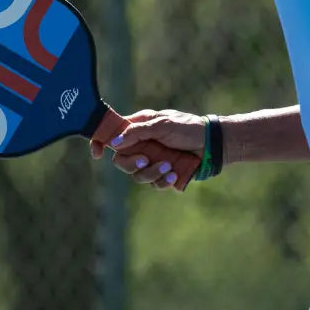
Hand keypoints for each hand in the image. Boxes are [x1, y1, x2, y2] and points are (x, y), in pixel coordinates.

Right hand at [89, 107, 203, 192]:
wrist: (213, 144)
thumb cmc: (187, 127)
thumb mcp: (162, 124)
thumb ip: (137, 132)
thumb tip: (114, 143)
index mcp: (137, 129)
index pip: (112, 135)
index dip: (100, 143)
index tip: (96, 153)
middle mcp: (142, 146)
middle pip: (121, 161)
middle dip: (132, 164)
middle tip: (145, 160)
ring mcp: (152, 161)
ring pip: (138, 176)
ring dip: (151, 173)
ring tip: (168, 166)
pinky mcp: (164, 175)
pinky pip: (155, 185)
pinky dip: (163, 181)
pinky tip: (175, 174)